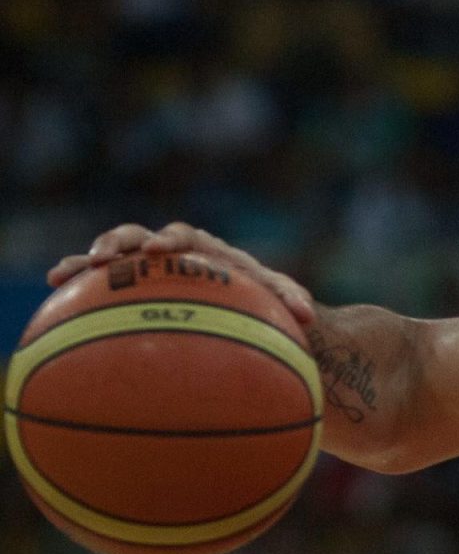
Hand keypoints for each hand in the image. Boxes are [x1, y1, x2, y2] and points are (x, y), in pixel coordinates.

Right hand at [48, 222, 316, 324]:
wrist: (248, 306)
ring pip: (112, 258)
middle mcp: (171, 253)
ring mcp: (146, 270)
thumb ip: (292, 301)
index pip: (185, 237)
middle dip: (120, 243)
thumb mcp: (280, 299)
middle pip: (138, 237)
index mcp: (204, 249)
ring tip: (63, 274)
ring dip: (87, 262)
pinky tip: (53, 301)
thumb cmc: (265, 301)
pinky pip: (100, 287)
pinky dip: (78, 288)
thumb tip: (310, 317)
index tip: (160, 250)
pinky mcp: (131, 289)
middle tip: (105, 257)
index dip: (171, 241)